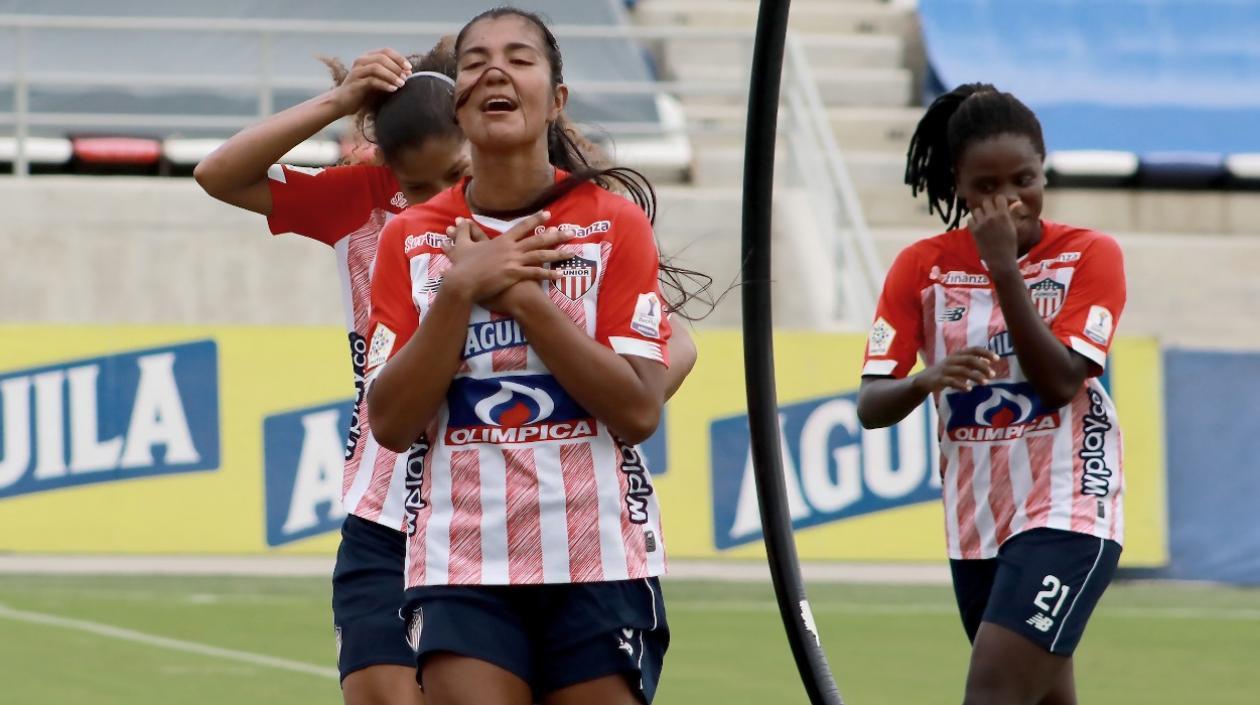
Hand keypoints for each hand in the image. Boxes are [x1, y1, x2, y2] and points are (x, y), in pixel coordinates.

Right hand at [329, 49, 411, 115]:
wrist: (343, 103)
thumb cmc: (363, 92)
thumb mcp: (378, 81)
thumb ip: (390, 75)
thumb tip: (409, 73)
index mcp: (367, 58)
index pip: (386, 51)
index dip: (399, 58)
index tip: (409, 68)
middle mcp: (361, 61)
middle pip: (382, 57)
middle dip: (397, 67)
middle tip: (406, 77)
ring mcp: (357, 72)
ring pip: (376, 67)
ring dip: (391, 75)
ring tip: (402, 84)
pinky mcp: (355, 83)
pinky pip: (372, 81)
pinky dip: (384, 84)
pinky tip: (393, 89)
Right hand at [440, 211, 571, 304]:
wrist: (462, 281)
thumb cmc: (462, 266)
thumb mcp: (460, 247)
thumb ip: (462, 233)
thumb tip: (458, 222)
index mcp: (501, 241)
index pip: (522, 227)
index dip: (536, 220)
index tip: (548, 215)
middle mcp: (511, 249)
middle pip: (538, 239)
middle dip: (556, 235)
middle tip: (572, 232)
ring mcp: (514, 261)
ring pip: (541, 255)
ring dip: (558, 254)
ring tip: (573, 253)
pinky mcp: (514, 275)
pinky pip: (536, 274)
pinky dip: (550, 274)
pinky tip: (562, 275)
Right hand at [913, 347, 998, 393]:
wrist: (923, 380)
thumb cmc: (945, 372)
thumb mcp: (958, 365)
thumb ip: (972, 362)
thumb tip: (988, 360)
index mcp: (957, 354)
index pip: (974, 349)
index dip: (986, 352)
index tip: (997, 359)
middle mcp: (952, 360)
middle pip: (969, 359)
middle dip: (982, 366)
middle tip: (993, 374)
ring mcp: (945, 369)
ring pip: (962, 371)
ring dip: (975, 376)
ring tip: (986, 383)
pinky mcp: (939, 379)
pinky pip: (952, 382)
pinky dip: (961, 385)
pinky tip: (969, 389)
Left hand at [967, 195, 1022, 268]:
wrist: (1000, 259)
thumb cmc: (1010, 244)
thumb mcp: (1013, 227)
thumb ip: (1010, 214)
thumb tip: (1014, 203)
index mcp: (1003, 215)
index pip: (999, 198)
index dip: (999, 200)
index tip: (999, 204)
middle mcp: (991, 217)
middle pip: (986, 201)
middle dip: (989, 205)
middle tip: (990, 212)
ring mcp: (981, 223)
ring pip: (977, 210)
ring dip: (980, 213)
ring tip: (983, 219)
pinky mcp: (974, 230)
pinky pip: (970, 219)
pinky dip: (973, 221)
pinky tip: (978, 225)